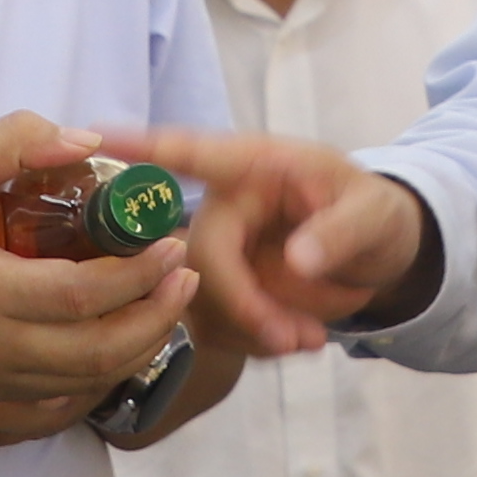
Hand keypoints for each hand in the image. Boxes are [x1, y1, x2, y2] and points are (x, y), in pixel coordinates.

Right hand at [0, 113, 194, 424]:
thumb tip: (86, 140)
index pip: (84, 295)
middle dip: (155, 317)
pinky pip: (58, 399)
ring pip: (84, 384)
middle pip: (98, 353)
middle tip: (184, 277)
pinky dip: (100, 371)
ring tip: (165, 303)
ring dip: (136, 347)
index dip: (139, 273)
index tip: (170, 241)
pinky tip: (120, 336)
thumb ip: (17, 140)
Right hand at [107, 128, 426, 354]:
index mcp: (256, 166)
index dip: (141, 144)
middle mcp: (228, 204)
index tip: (94, 134)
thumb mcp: (375, 216)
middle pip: (201, 254)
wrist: (382, 257)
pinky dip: (258, 342)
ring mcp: (224, 250)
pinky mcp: (228, 290)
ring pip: (205, 298)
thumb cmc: (376, 215)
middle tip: (293, 339)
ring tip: (309, 340)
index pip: (191, 151)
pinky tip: (299, 338)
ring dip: (254, 331)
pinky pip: (222, 325)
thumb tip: (296, 260)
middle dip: (242, 304)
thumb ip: (340, 233)